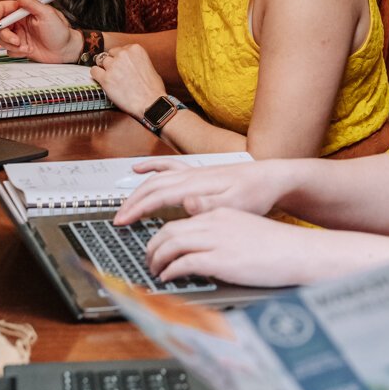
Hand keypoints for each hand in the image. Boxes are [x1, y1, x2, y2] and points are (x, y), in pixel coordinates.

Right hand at [0, 0, 78, 61]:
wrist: (66, 51)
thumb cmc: (60, 31)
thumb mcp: (46, 14)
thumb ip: (30, 2)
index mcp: (24, 11)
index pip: (2, 9)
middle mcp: (19, 22)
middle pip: (0, 26)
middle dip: (6, 35)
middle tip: (17, 40)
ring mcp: (19, 35)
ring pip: (2, 39)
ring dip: (12, 45)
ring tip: (26, 47)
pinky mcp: (20, 47)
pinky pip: (9, 50)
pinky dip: (16, 52)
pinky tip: (28, 51)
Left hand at [86, 44, 166, 118]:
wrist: (151, 103)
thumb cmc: (153, 89)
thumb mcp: (149, 66)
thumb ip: (137, 61)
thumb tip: (129, 64)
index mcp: (135, 49)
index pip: (120, 49)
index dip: (120, 59)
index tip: (121, 66)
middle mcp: (123, 54)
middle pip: (109, 54)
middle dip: (112, 63)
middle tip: (116, 73)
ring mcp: (113, 66)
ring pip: (101, 62)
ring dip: (105, 69)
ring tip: (111, 78)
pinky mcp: (105, 78)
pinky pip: (94, 71)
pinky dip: (97, 75)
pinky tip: (102, 80)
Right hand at [115, 158, 290, 223]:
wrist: (270, 178)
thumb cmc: (255, 194)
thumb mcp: (235, 205)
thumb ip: (209, 205)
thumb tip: (186, 202)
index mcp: (195, 184)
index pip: (157, 196)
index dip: (136, 209)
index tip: (122, 222)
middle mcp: (191, 175)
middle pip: (152, 186)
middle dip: (131, 202)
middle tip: (118, 219)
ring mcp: (193, 172)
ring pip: (156, 178)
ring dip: (137, 190)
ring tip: (124, 203)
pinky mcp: (198, 173)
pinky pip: (168, 167)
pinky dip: (151, 167)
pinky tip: (140, 169)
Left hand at [141, 209, 324, 286]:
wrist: (299, 252)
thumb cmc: (278, 247)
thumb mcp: (244, 231)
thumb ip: (221, 236)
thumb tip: (204, 251)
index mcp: (220, 214)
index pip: (179, 221)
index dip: (162, 237)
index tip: (157, 248)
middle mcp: (214, 223)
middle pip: (169, 231)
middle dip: (152, 247)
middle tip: (149, 261)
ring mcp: (217, 240)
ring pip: (170, 244)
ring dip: (157, 259)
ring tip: (155, 272)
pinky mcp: (220, 260)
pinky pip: (183, 263)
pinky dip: (170, 271)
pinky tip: (168, 278)